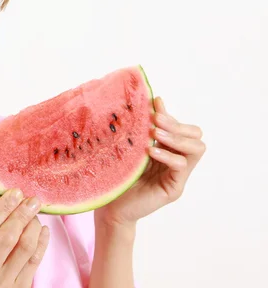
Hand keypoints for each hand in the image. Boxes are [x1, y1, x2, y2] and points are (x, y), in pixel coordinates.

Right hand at [0, 189, 49, 287]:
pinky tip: (43, 229)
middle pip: (6, 238)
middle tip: (33, 199)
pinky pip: (35, 262)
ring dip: (33, 227)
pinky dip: (41, 243)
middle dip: (21, 215)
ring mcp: (3, 285)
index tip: (15, 191)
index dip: (2, 208)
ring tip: (35, 215)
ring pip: (24, 249)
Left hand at [95, 96, 205, 226]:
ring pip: (197, 148)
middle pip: (196, 135)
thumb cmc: (117, 175)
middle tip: (155, 121)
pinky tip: (151, 151)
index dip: (172, 116)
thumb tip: (156, 99)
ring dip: (175, 137)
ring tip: (154, 133)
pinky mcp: (174, 188)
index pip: (185, 128)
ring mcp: (177, 176)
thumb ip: (145, 127)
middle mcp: (177, 162)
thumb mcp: (132, 146)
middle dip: (177, 124)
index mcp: (168, 150)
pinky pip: (181, 166)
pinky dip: (168, 155)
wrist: (109, 207)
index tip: (154, 107)